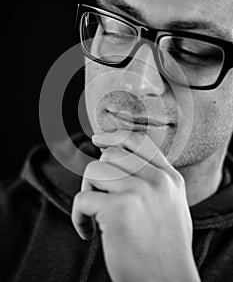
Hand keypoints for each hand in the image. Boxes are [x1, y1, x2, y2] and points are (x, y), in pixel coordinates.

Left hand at [71, 130, 200, 281]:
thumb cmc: (164, 247)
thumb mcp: (169, 205)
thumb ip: (151, 179)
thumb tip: (116, 156)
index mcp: (169, 178)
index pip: (138, 141)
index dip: (114, 137)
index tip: (98, 140)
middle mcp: (157, 180)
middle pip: (110, 155)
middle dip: (98, 174)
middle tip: (100, 198)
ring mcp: (139, 192)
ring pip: (94, 170)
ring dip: (88, 191)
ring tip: (96, 214)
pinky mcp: (119, 209)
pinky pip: (83, 198)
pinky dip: (78, 216)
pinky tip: (89, 232)